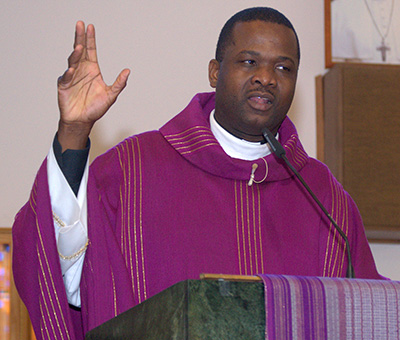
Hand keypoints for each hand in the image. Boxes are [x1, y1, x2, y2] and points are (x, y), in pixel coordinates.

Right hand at [57, 21, 129, 150]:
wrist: (82, 121)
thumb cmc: (95, 108)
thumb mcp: (111, 96)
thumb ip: (119, 84)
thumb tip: (128, 71)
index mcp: (92, 70)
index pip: (91, 51)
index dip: (90, 39)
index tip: (90, 27)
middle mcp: (81, 70)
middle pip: (80, 51)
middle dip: (80, 37)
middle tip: (80, 24)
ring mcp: (71, 77)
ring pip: (73, 61)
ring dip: (76, 55)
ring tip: (80, 48)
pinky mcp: (64, 86)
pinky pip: (66, 78)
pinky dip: (68, 74)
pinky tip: (72, 69)